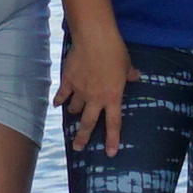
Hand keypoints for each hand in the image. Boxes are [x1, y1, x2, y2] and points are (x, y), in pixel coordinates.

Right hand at [57, 28, 136, 154]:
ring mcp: (80, 90)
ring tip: (72, 114)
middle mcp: (95, 98)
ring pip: (74, 108)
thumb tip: (136, 76)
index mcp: (113, 97)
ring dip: (73, 112)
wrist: (95, 39)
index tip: (110, 153)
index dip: (112, 139)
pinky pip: (62, 94)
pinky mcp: (68, 80)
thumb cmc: (115, 51)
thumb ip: (130, 74)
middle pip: (88, 123)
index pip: (114, 123)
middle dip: (83, 137)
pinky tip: (56, 104)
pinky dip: (59, 100)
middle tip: (78, 147)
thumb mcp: (127, 65)